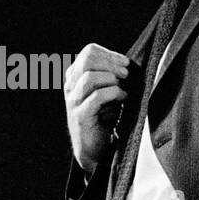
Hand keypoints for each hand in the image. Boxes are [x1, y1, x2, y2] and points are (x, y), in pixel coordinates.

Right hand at [63, 43, 130, 173]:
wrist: (95, 148)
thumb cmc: (104, 116)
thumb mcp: (107, 91)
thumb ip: (112, 76)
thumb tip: (127, 64)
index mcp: (75, 76)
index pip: (89, 51)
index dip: (110, 54)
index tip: (125, 63)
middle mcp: (71, 86)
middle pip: (87, 60)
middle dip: (111, 64)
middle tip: (126, 74)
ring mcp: (73, 101)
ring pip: (89, 77)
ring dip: (112, 79)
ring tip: (123, 88)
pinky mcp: (80, 116)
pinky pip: (96, 97)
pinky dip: (113, 94)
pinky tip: (122, 98)